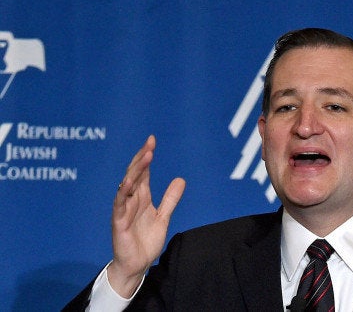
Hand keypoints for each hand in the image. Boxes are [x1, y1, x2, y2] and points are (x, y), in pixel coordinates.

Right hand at [107, 135, 185, 297]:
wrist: (137, 264)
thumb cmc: (146, 241)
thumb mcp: (163, 216)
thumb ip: (170, 199)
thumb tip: (181, 179)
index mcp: (141, 197)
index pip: (142, 172)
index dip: (146, 157)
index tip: (152, 141)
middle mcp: (130, 200)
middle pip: (134, 174)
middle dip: (141, 158)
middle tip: (150, 144)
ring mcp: (123, 210)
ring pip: (126, 185)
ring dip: (135, 171)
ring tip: (145, 157)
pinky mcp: (119, 222)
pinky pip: (119, 205)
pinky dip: (123, 193)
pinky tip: (128, 182)